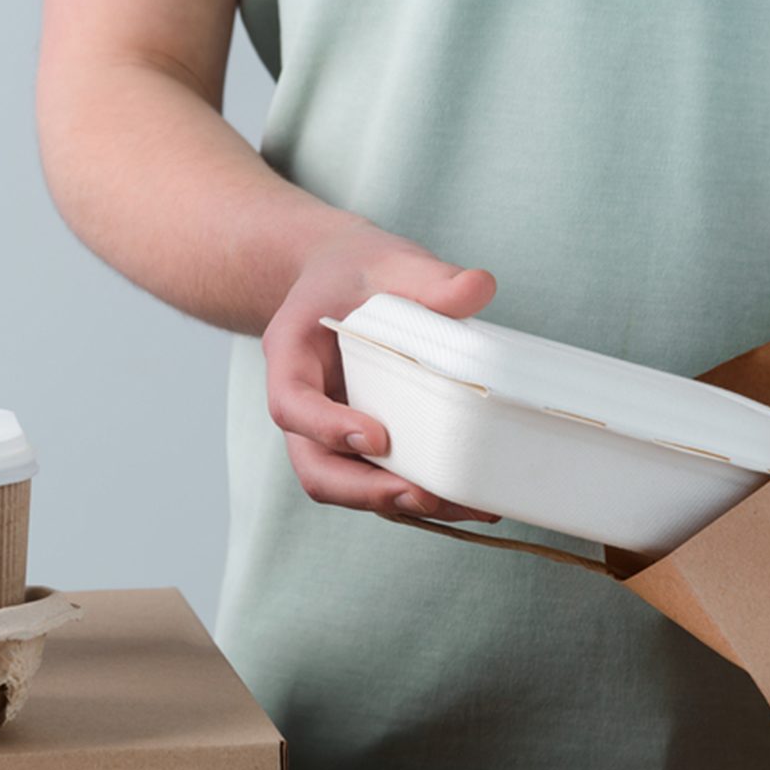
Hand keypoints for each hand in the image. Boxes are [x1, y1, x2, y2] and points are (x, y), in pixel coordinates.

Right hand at [262, 224, 498, 520]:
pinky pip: (382, 482)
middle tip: (423, 496)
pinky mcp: (363, 447)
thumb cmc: (356, 271)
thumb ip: (427, 277)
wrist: (342, 280)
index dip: (327, 428)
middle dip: (366, 492)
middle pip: (316, 469)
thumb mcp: (387, 261)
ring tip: (466, 508)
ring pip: (351, 487)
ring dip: (403, 505)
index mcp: (291, 358)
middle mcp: (305, 408)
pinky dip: (421, 498)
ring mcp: (331, 434)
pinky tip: (472, 501)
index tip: (377, 438)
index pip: (291, 405)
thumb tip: (478, 287)